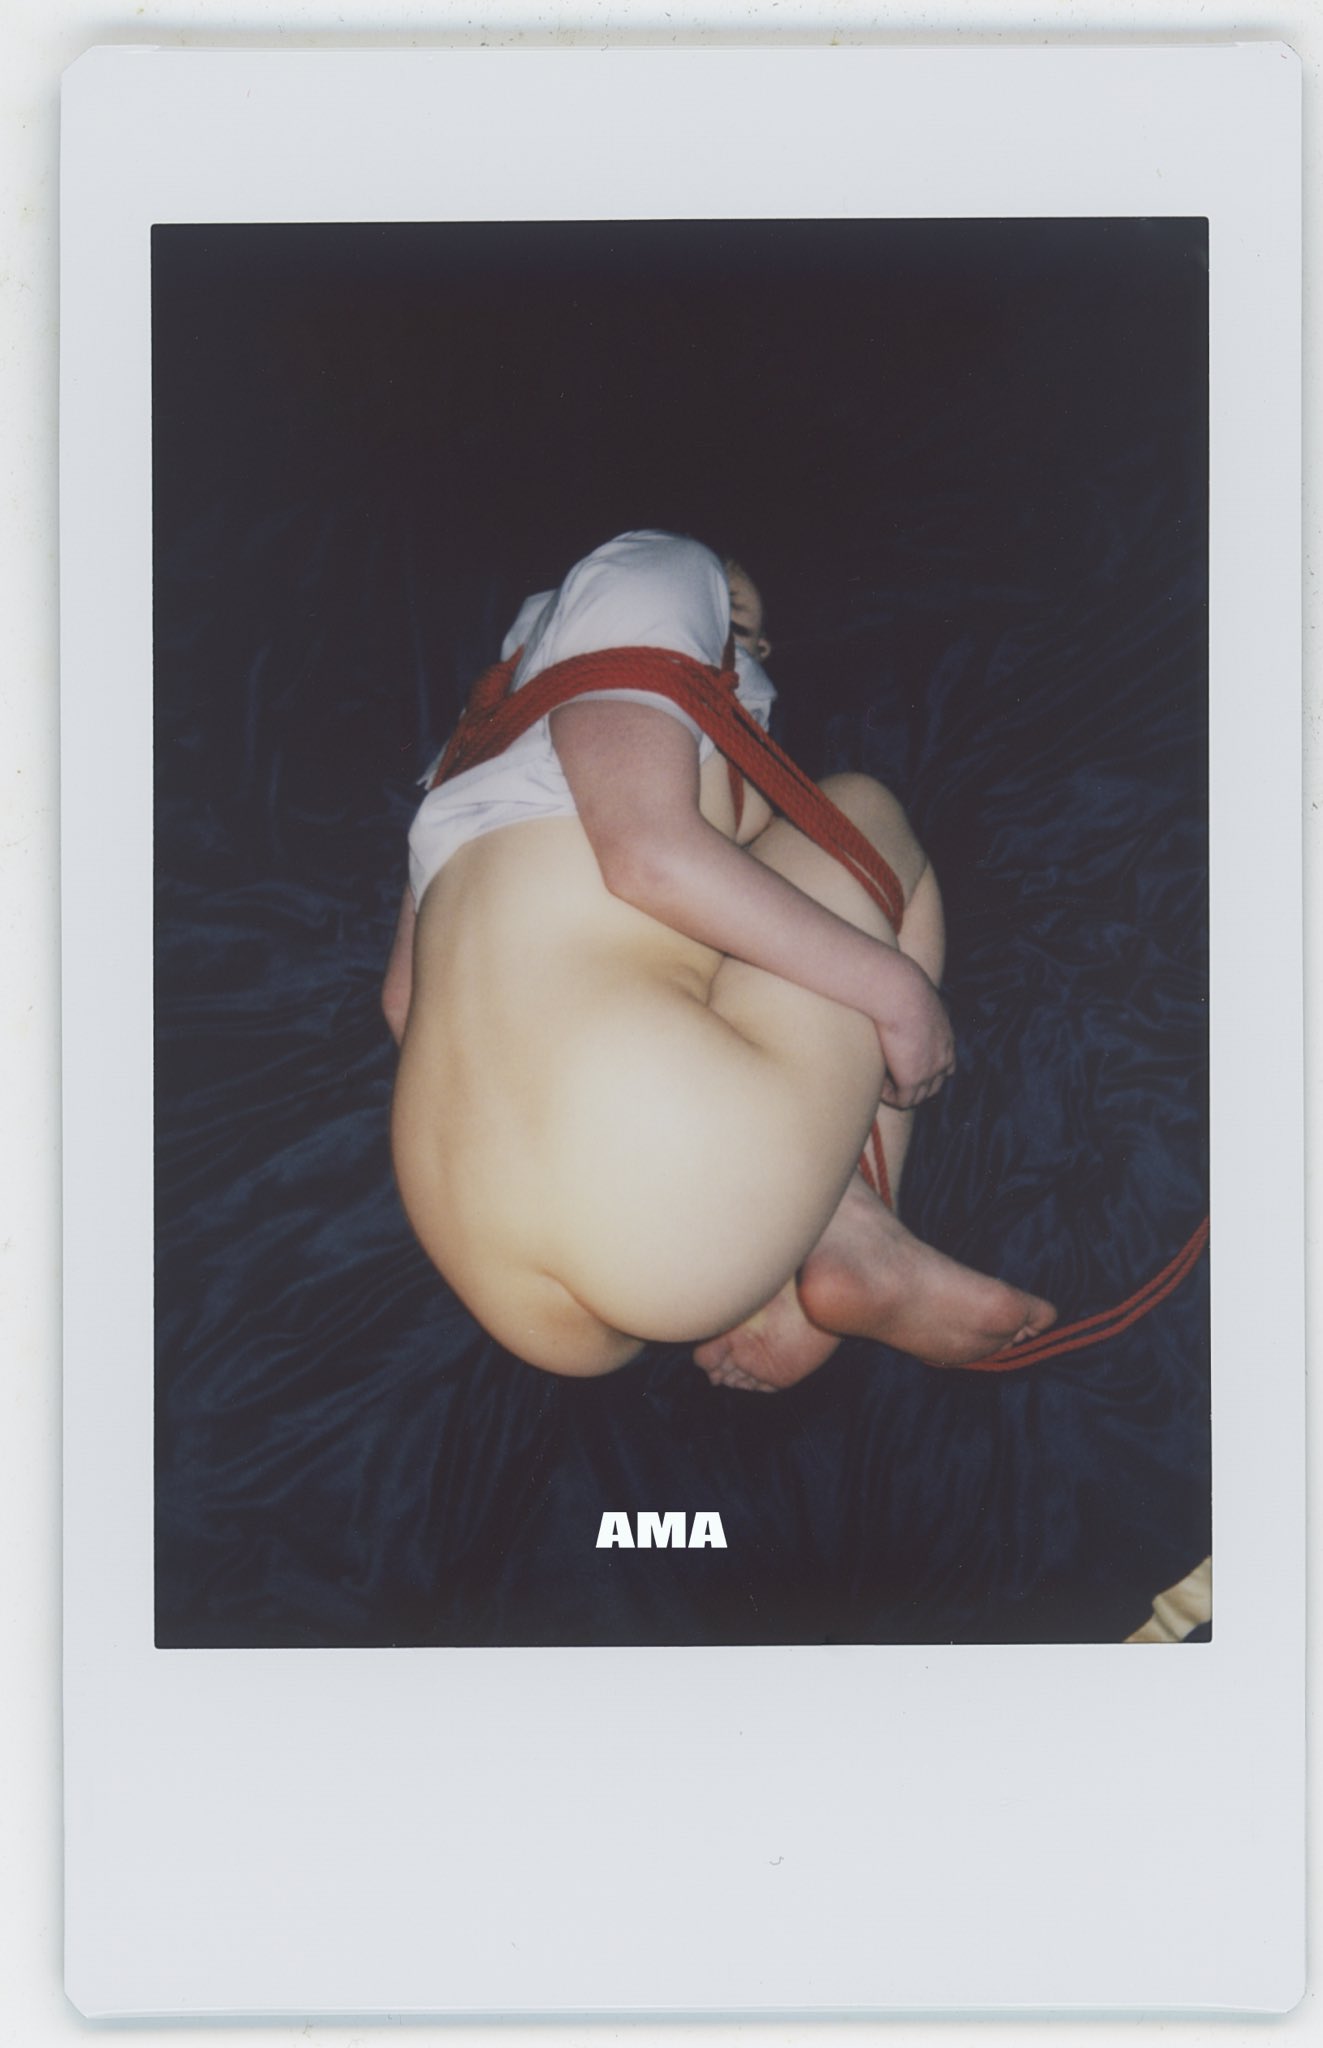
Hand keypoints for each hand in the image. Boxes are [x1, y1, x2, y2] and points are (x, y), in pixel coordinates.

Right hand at [871, 953, 954, 1109]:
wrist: (900, 992)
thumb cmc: (901, 985)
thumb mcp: (914, 992)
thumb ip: (910, 998)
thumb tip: (896, 988)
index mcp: (946, 1036)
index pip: (947, 1065)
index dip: (928, 1070)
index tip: (904, 1065)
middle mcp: (944, 1055)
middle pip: (936, 1085)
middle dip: (916, 1087)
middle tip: (894, 1082)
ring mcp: (931, 1070)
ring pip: (920, 1096)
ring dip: (902, 1093)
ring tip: (884, 1085)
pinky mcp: (913, 1079)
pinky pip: (903, 1100)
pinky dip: (890, 1096)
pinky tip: (878, 1086)